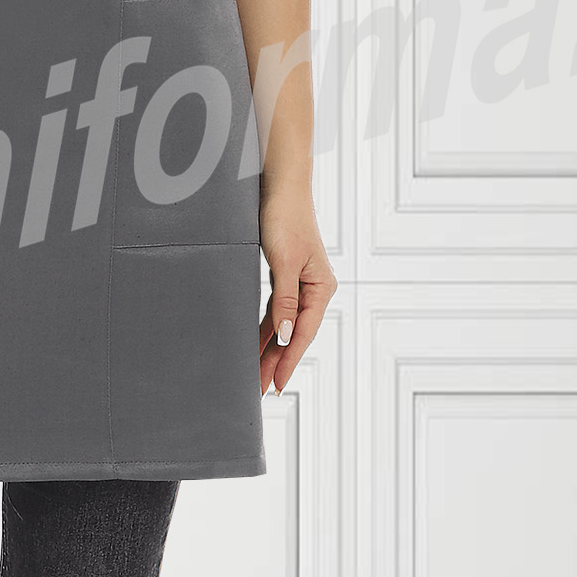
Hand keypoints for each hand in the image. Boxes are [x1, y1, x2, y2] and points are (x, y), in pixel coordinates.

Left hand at [259, 194, 335, 395]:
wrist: (279, 187)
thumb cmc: (286, 219)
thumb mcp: (284, 263)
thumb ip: (285, 301)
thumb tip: (283, 336)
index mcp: (321, 288)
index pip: (302, 333)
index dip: (288, 360)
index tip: (276, 384)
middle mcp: (314, 289)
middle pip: (292, 333)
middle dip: (276, 361)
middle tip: (260, 389)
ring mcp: (299, 284)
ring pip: (282, 324)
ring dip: (269, 348)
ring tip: (254, 373)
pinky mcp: (284, 276)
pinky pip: (275, 310)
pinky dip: (265, 328)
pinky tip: (256, 343)